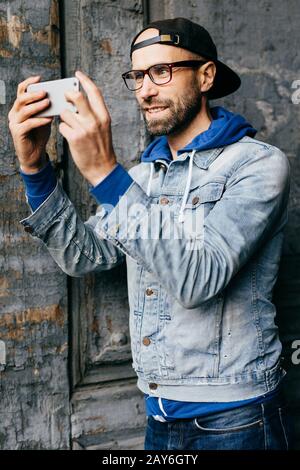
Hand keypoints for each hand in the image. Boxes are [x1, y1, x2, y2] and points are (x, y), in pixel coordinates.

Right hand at [8, 75, 52, 172]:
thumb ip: (47, 109)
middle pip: (21, 99)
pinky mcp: (17, 133)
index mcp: (19, 107)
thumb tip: (58, 98)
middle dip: (34, 94)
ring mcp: (14, 123)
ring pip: (24, 110)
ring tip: (48, 103)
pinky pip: (28, 124)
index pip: (21, 91)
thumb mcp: (44, 119)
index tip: (39, 78)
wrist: (34, 154)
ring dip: (37, 106)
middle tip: (45, 92)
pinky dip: (39, 120)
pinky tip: (49, 119)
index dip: (29, 83)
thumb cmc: (39, 135)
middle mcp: (14, 113)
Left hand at [58, 70, 117, 185]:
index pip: (94, 92)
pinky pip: (62, 126)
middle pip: (77, 97)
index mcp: (104, 116)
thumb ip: (93, 114)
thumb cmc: (101, 148)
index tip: (77, 74)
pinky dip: (63, 129)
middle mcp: (95, 121)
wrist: (103, 169)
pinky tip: (69, 135)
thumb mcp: (103, 128)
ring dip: (64, 117)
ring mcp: (84, 129)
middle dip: (68, 95)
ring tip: (70, 125)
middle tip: (65, 97)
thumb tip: (77, 101)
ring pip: (65, 113)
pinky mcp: (74, 139)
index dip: (84, 80)